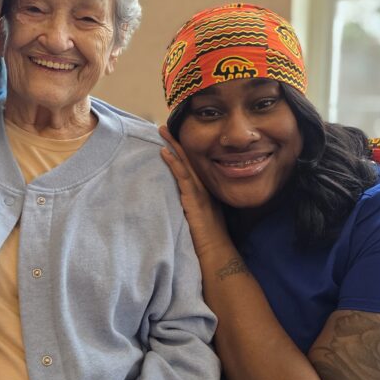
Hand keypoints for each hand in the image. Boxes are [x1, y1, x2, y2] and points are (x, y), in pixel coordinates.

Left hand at [158, 125, 229, 258]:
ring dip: (173, 146)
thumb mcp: (201, 218)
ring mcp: (200, 193)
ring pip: (186, 164)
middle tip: (165, 127)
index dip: (184, 151)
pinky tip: (165, 152)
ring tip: (162, 131)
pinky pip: (183, 177)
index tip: (173, 138)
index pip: (193, 166)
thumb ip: (193, 207)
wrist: (217, 252)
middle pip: (190, 160)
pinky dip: (174, 163)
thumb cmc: (209, 240)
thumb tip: (181, 203)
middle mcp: (204, 188)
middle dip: (177, 142)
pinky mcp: (194, 200)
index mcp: (206, 191)